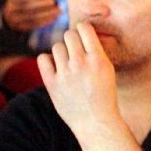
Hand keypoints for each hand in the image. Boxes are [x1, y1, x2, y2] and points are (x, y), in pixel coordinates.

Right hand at [0, 0, 60, 33]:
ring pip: (33, 18)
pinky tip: (54, 17)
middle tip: (53, 1)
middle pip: (27, 8)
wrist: (12, 13)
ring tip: (58, 10)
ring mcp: (16, 20)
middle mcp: (12, 10)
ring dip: (47, 14)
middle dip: (41, 4)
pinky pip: (35, 25)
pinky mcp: (22, 27)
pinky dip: (46, 21)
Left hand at [38, 21, 120, 135]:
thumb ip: (96, 51)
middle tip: (75, 51)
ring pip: (57, 46)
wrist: (95, 122)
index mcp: (97, 59)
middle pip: (69, 35)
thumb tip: (82, 31)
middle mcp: (80, 64)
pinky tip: (55, 67)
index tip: (83, 36)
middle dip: (72, 40)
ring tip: (68, 63)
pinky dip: (48, 60)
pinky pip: (43, 59)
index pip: (84, 28)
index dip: (83, 30)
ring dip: (62, 52)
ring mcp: (65, 74)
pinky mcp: (52, 84)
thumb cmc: (103, 95)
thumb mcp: (107, 70)